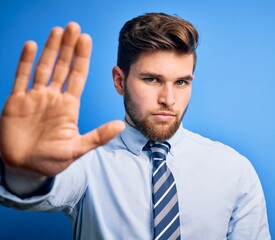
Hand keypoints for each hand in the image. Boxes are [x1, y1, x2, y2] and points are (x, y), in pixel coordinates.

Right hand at [0, 22, 124, 175]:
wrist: (25, 168)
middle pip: (63, 66)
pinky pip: (21, 77)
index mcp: (69, 106)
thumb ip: (98, 137)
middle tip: (74, 27)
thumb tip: (120, 125)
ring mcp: (35, 97)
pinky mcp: (16, 101)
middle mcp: (54, 98)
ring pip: (44, 67)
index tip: (86, 39)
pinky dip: (26, 61)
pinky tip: (32, 46)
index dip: (82, 58)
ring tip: (58, 30)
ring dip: (50, 49)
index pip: (78, 76)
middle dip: (68, 47)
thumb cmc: (51, 161)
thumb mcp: (77, 149)